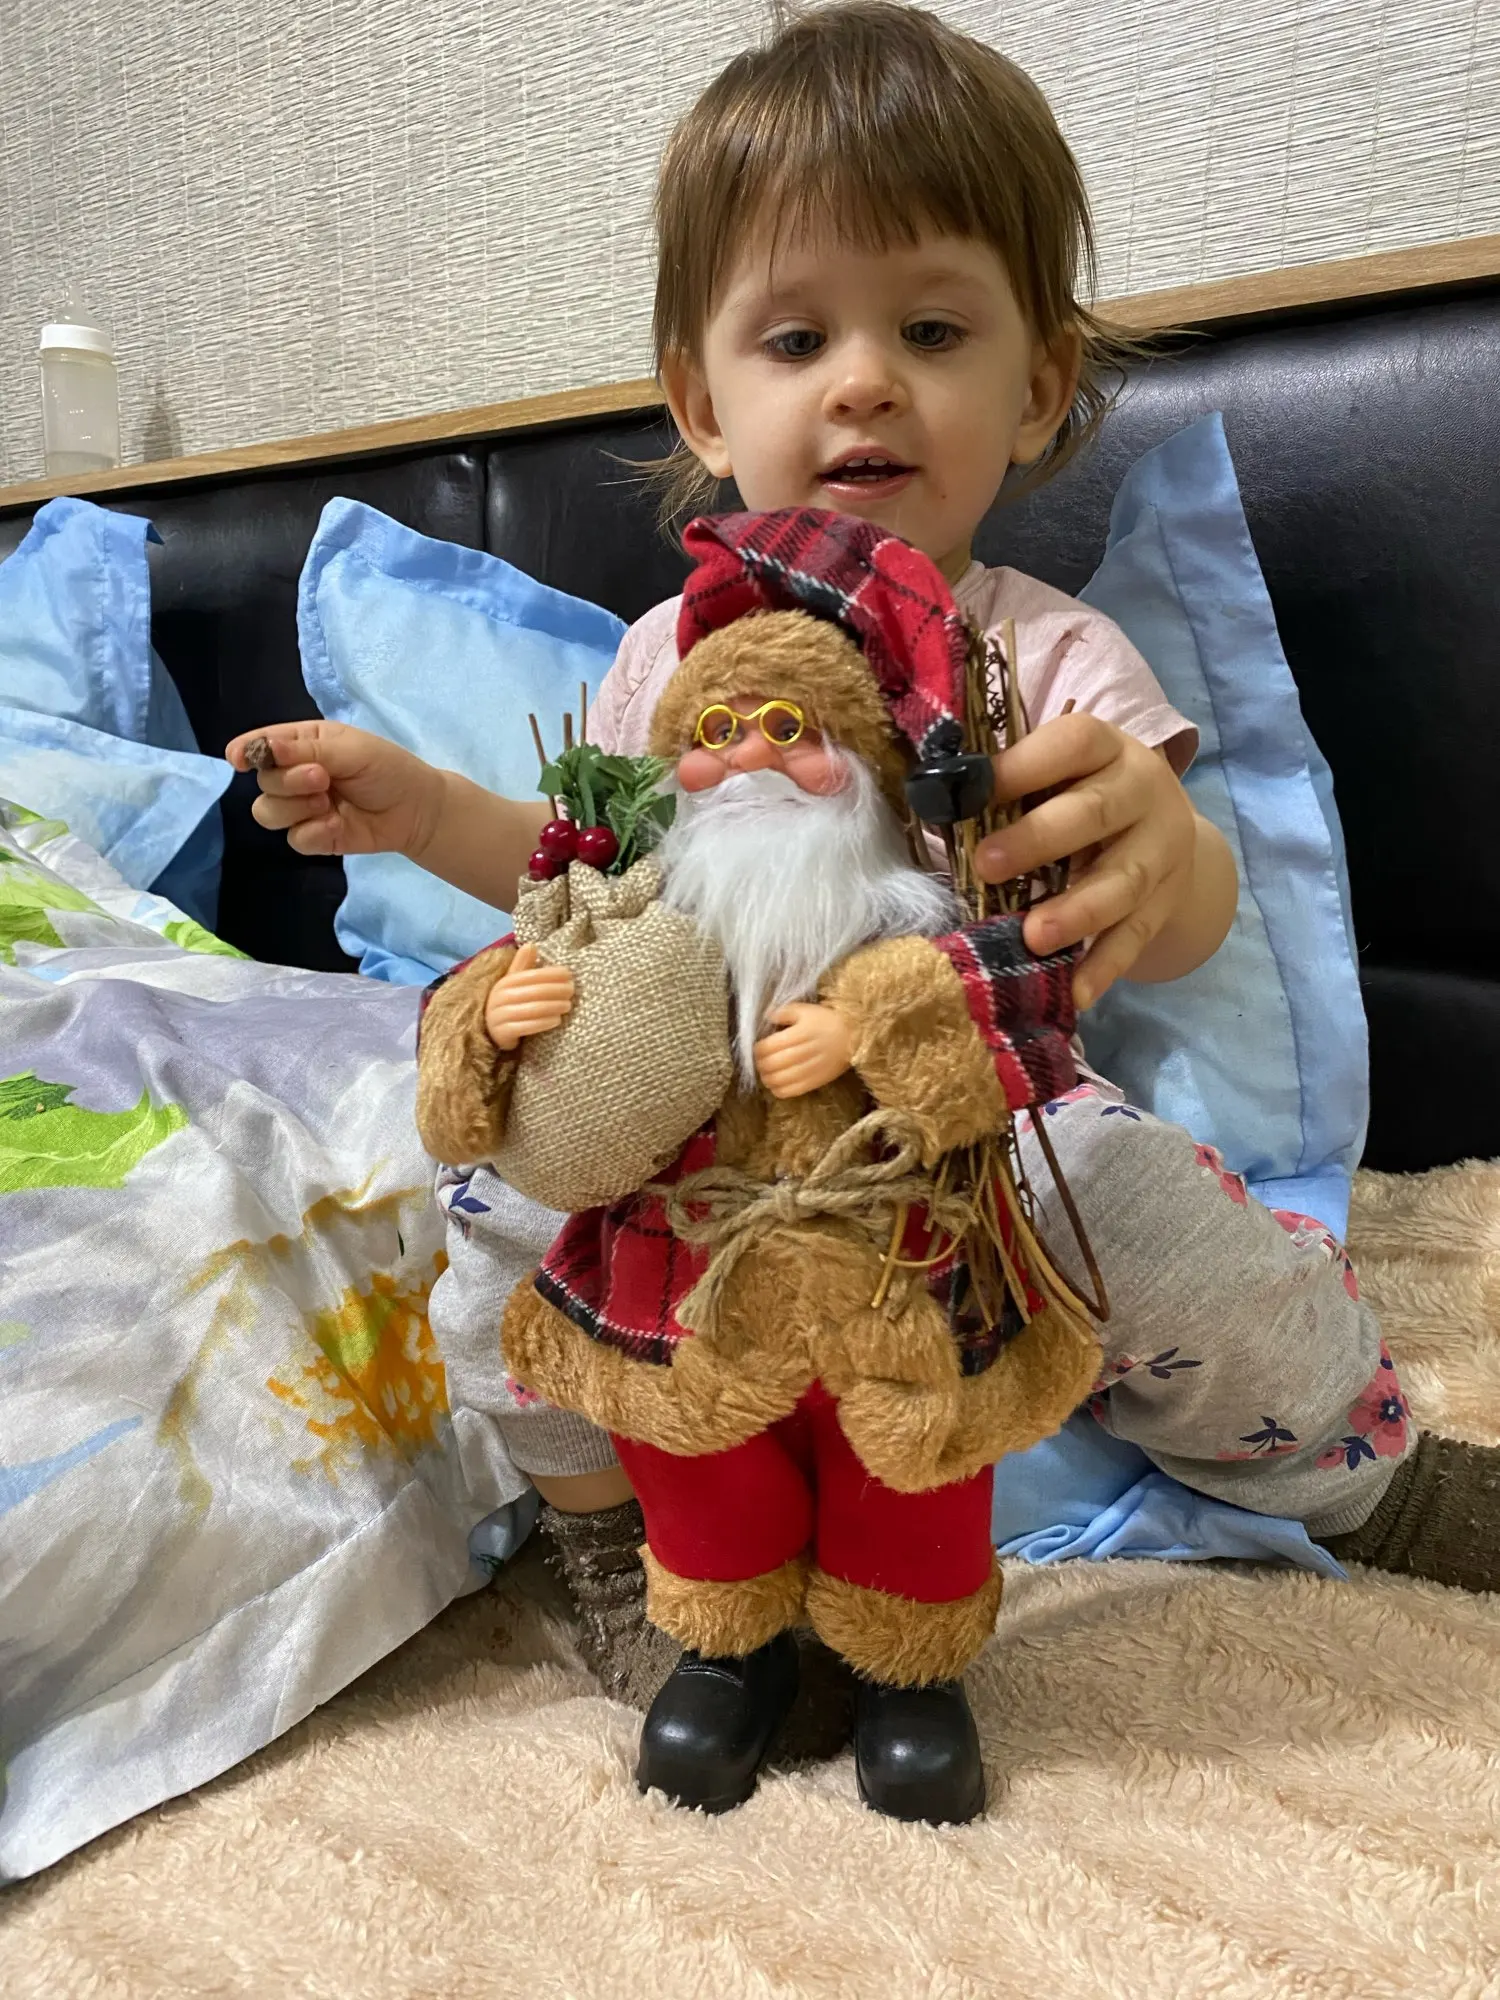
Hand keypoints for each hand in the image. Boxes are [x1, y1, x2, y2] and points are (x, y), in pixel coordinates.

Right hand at [224, 720, 443, 859]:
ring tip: (328, 803)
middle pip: (263, 782)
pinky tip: (337, 825)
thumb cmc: (387, 769)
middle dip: (288, 780)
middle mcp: (295, 775)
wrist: (417, 810)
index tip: (239, 759)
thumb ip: (305, 749)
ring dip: (295, 807)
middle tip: (322, 778)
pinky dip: (313, 832)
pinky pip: (293, 839)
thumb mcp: (350, 749)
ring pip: (268, 812)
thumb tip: (264, 748)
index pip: (262, 746)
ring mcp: (302, 809)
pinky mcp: (314, 837)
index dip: (246, 751)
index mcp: (302, 744)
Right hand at [484, 943, 575, 1050]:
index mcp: (504, 983)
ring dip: (553, 1006)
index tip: (569, 974)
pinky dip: (544, 1023)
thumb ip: (522, 965)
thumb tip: (531, 945)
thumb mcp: (513, 982)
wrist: (491, 1030)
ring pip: (532, 1010)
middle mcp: (500, 998)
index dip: (551, 974)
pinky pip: (526, 1027)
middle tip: (571, 991)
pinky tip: (557, 1020)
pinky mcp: (503, 1033)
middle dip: (556, 990)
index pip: (531, 975)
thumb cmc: (509, 1002)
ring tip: (568, 1006)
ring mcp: (499, 1016)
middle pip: (533, 992)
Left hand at [753, 1002, 853, 1098]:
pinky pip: (789, 1092)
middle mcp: (801, 1054)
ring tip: (766, 1073)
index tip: (758, 1047)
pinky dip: (777, 1090)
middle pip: (769, 1065)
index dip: (757, 1049)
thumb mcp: (806, 1010)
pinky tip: (776, 1084)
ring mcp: (808, 1070)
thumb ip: (784, 1012)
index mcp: (797, 1035)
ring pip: (776, 1080)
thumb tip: (767, 1016)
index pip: (766, 1047)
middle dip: (759, 1064)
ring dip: (766, 1078)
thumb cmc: (827, 1021)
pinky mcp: (814, 1083)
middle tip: (760, 1061)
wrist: (854, 1037)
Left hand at [974, 713, 1197, 1007]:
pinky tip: (1073, 992)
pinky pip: (1134, 938)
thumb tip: (934, 799)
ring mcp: (1160, 851)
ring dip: (1077, 911)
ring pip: (1122, 881)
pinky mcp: (1164, 903)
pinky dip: (1103, 968)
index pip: (1073, 744)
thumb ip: (1010, 783)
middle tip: (986, 866)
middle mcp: (1142, 792)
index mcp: (1106, 748)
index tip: (972, 791)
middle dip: (1039, 840)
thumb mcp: (1059, 772)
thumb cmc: (1081, 793)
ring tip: (1033, 938)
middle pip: (1096, 813)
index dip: (1024, 765)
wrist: (1162, 828)